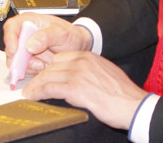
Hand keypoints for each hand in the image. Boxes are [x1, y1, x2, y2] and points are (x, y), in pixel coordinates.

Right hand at [3, 14, 92, 76]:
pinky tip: (42, 67)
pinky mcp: (28, 61)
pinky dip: (30, 72)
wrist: (77, 47)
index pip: (11, 27)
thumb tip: (30, 45)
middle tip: (35, 63)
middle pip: (10, 47)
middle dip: (19, 58)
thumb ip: (46, 36)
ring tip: (43, 65)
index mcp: (29, 22)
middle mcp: (24, 35)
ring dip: (26, 67)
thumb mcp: (61, 32)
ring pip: (14, 61)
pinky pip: (22, 69)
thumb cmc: (70, 35)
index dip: (10, 38)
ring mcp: (25, 49)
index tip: (15, 50)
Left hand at [23, 51, 148, 129]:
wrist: (134, 105)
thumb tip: (79, 79)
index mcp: (89, 56)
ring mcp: (77, 73)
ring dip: (35, 86)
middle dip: (39, 77)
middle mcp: (82, 61)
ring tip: (29, 93)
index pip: (60, 58)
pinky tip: (32, 97)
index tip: (42, 76)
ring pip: (47, 76)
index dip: (48, 69)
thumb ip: (90, 71)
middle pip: (51, 66)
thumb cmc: (124, 95)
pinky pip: (49, 88)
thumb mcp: (106, 73)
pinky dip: (38, 92)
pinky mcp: (75, 88)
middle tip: (31, 86)